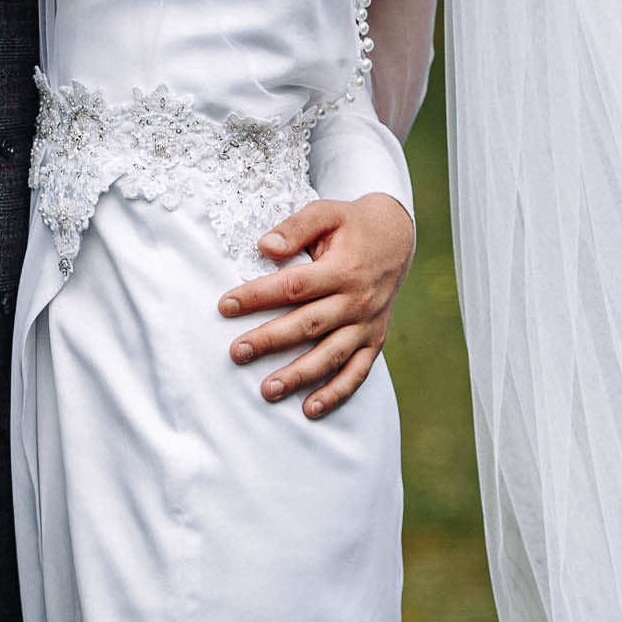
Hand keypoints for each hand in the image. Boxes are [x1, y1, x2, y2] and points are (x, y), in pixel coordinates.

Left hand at [217, 194, 414, 418]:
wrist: (396, 237)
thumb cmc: (352, 224)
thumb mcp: (327, 212)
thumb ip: (296, 227)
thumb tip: (264, 246)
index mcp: (343, 269)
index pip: (294, 286)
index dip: (258, 296)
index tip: (225, 305)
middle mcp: (357, 301)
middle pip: (308, 324)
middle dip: (270, 340)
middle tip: (236, 352)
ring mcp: (368, 324)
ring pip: (331, 355)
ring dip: (299, 375)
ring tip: (267, 390)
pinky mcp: (375, 340)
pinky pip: (358, 372)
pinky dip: (336, 393)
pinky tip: (309, 409)